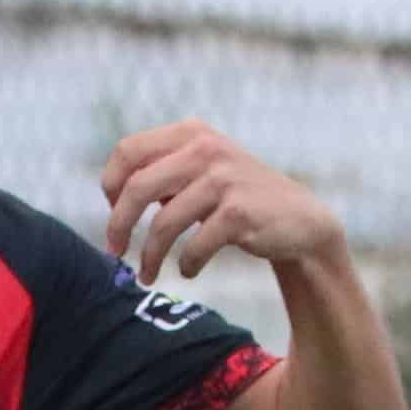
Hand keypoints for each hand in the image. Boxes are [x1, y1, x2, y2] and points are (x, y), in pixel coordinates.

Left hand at [99, 123, 347, 283]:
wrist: (299, 220)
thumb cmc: (237, 199)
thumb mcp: (201, 171)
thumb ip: (163, 172)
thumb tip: (113, 195)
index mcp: (190, 133)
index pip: (128, 151)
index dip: (111, 185)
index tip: (113, 212)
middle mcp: (205, 149)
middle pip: (137, 187)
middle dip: (119, 225)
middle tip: (115, 253)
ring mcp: (223, 179)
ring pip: (163, 223)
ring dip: (150, 256)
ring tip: (148, 276)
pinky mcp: (239, 213)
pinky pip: (194, 246)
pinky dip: (187, 264)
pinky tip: (189, 271)